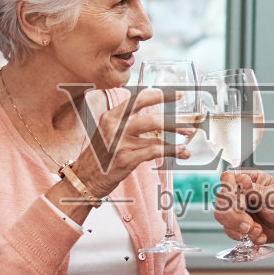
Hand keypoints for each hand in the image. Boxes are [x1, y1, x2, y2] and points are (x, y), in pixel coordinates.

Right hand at [71, 88, 191, 196]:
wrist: (82, 179)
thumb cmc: (98, 157)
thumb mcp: (107, 133)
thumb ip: (126, 123)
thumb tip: (155, 121)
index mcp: (110, 116)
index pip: (139, 99)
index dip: (161, 95)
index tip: (178, 95)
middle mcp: (114, 127)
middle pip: (151, 118)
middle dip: (174, 119)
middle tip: (190, 119)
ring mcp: (120, 143)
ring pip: (156, 135)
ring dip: (177, 136)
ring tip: (190, 135)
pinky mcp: (125, 159)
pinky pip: (155, 151)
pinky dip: (172, 150)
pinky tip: (182, 152)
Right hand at [212, 169, 273, 246]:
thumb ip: (259, 191)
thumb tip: (244, 183)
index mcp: (248, 179)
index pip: (228, 178)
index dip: (231, 191)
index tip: (244, 205)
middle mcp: (238, 192)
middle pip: (221, 199)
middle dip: (235, 215)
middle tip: (250, 224)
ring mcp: (235, 209)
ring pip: (221, 216)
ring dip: (239, 227)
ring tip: (258, 231)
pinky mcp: (235, 224)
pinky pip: (229, 231)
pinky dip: (245, 236)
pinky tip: (259, 236)